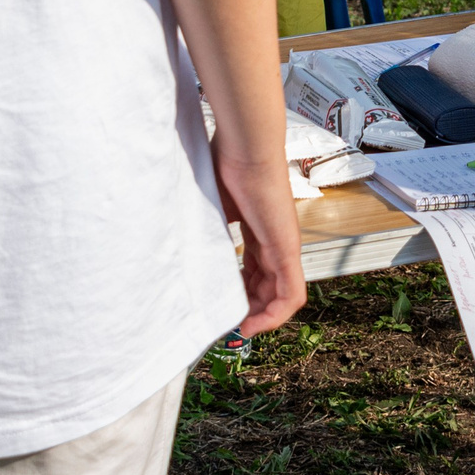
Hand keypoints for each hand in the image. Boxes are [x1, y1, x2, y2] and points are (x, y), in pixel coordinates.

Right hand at [214, 151, 306, 337]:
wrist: (245, 145)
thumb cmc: (226, 163)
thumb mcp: (212, 205)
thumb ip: (207, 228)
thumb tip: (183, 244)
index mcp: (260, 228)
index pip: (256, 270)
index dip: (241, 291)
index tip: (221, 304)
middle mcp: (276, 240)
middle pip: (269, 286)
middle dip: (249, 308)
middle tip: (227, 324)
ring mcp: (285, 245)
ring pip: (281, 295)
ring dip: (261, 316)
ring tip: (239, 330)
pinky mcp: (287, 249)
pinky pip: (291, 294)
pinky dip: (275, 314)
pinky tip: (253, 324)